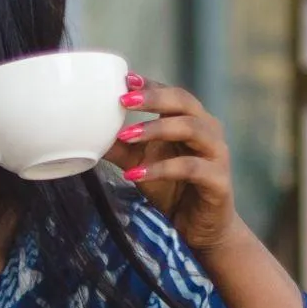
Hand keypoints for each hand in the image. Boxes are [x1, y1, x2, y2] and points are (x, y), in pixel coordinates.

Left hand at [111, 78, 239, 255]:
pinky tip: (136, 174)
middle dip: (153, 98)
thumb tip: (88, 133)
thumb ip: (121, 147)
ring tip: (126, 136)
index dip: (151, 85)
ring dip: (156, 129)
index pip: (172, 94)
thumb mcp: (141, 164)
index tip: (126, 79)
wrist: (201, 228)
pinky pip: (191, 167)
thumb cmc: (173, 189)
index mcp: (193, 121)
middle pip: (184, 103)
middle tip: (124, 101)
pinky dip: (162, 169)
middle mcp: (209, 131)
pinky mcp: (218, 180)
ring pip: (190, 129)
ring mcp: (217, 154)